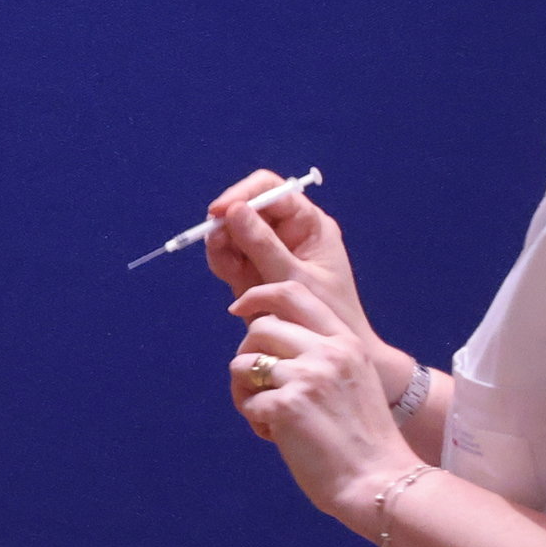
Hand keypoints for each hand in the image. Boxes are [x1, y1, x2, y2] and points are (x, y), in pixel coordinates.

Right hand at [202, 168, 369, 344]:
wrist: (328, 356)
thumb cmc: (328, 314)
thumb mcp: (294, 278)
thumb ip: (263, 245)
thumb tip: (233, 211)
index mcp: (309, 224)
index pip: (272, 190)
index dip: (243, 194)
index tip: (219, 212)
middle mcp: (288, 231)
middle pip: (247, 208)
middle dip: (227, 223)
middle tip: (216, 244)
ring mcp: (268, 251)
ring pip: (232, 232)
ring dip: (221, 244)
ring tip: (226, 267)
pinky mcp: (252, 270)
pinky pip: (228, 255)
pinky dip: (221, 261)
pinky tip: (227, 275)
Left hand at [226, 274, 404, 514]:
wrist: (379, 480)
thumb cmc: (364, 438)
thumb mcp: (354, 381)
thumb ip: (322, 357)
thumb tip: (271, 345)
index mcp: (345, 342)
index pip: (294, 293)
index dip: (258, 296)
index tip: (238, 310)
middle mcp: (327, 352)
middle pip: (259, 328)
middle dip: (247, 355)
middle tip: (257, 387)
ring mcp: (306, 377)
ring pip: (243, 364)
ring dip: (245, 392)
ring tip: (269, 417)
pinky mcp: (286, 405)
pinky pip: (247, 403)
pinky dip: (256, 422)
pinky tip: (280, 438)